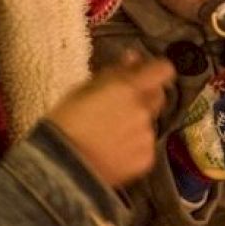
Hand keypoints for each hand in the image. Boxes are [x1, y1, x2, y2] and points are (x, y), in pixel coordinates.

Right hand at [48, 54, 174, 188]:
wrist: (61, 168)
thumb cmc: (65, 123)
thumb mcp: (83, 89)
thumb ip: (114, 72)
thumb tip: (134, 57)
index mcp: (128, 89)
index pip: (163, 70)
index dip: (156, 71)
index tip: (146, 74)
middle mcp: (144, 111)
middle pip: (158, 96)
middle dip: (144, 97)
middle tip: (119, 107)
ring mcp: (147, 136)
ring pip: (150, 122)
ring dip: (136, 123)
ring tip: (109, 134)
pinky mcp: (147, 158)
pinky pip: (145, 145)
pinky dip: (133, 145)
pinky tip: (113, 151)